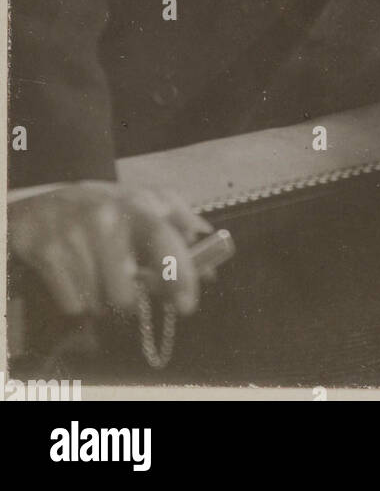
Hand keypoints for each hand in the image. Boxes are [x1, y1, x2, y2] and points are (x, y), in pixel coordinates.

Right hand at [9, 181, 211, 317]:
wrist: (41, 207)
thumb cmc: (103, 209)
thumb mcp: (142, 204)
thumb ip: (181, 228)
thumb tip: (211, 265)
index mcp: (135, 203)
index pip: (163, 238)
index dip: (179, 272)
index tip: (187, 303)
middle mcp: (104, 217)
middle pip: (124, 293)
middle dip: (127, 299)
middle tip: (125, 285)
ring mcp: (72, 235)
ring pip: (99, 303)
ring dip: (101, 298)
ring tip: (95, 271)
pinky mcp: (46, 253)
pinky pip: (73, 304)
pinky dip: (77, 299)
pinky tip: (75, 274)